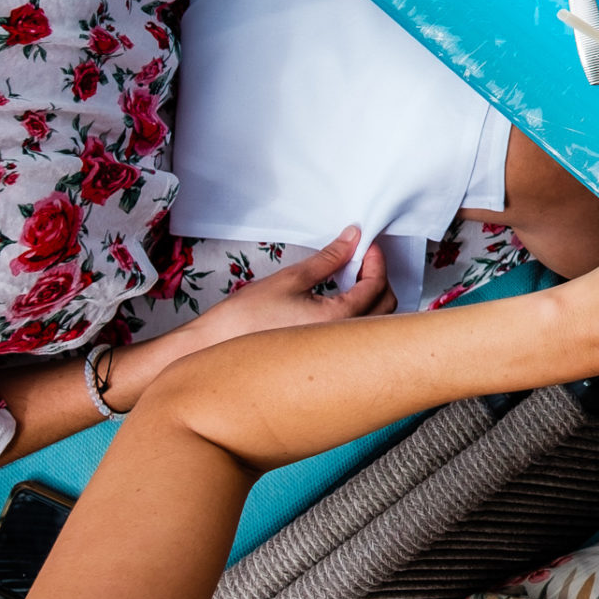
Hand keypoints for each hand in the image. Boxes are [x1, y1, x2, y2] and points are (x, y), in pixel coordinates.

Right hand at [117, 228, 394, 408]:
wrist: (212, 353)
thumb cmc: (245, 319)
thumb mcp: (290, 279)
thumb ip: (328, 258)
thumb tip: (353, 237)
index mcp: (340, 318)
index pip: (377, 286)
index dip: (376, 260)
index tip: (366, 245)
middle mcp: (344, 342)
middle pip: (386, 308)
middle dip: (380, 279)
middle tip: (362, 259)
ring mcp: (335, 355)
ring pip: (374, 326)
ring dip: (373, 299)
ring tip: (351, 279)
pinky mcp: (324, 361)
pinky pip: (355, 337)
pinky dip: (359, 316)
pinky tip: (337, 303)